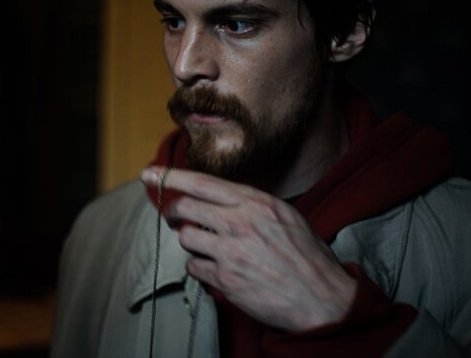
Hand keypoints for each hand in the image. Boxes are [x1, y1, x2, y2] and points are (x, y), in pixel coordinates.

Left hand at [141, 167, 356, 331]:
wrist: (321, 297)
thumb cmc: (307, 256)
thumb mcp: (285, 215)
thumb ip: (251, 204)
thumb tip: (220, 197)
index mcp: (255, 202)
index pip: (202, 182)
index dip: (171, 176)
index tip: (149, 173)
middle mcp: (240, 223)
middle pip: (185, 208)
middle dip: (173, 212)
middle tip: (174, 217)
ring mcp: (231, 252)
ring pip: (186, 237)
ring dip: (190, 241)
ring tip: (206, 246)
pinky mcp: (226, 279)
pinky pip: (194, 266)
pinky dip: (200, 266)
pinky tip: (216, 268)